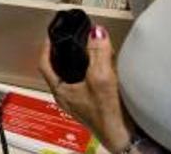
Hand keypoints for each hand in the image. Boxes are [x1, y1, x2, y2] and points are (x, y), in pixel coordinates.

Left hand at [39, 27, 134, 151]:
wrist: (125, 138)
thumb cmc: (108, 114)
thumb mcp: (101, 77)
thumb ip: (98, 52)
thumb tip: (96, 32)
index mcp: (61, 91)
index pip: (45, 64)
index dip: (46, 48)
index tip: (51, 36)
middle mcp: (67, 98)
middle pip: (60, 70)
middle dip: (65, 54)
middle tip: (70, 40)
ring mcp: (79, 103)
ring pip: (74, 77)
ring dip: (80, 63)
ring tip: (87, 50)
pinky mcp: (93, 106)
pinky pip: (87, 84)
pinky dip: (91, 73)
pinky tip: (103, 69)